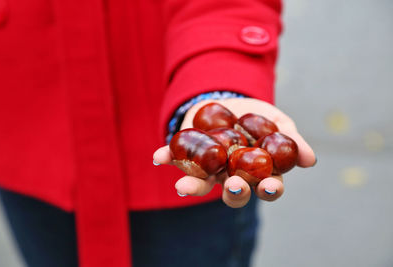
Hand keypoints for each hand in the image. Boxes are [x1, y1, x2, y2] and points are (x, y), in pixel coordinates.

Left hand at [153, 98, 315, 207]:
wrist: (229, 101)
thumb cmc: (258, 117)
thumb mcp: (278, 122)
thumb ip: (292, 140)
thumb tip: (310, 160)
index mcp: (256, 171)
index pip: (265, 187)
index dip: (269, 189)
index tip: (269, 186)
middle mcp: (231, 175)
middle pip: (233, 192)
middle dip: (233, 192)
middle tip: (232, 186)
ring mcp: (208, 168)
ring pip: (202, 183)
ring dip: (193, 185)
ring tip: (183, 185)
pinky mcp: (187, 155)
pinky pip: (176, 159)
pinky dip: (167, 157)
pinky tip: (159, 157)